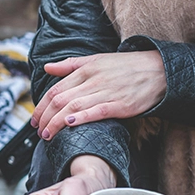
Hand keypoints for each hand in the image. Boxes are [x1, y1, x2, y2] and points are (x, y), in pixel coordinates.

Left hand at [31, 51, 165, 140]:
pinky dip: (81, 118)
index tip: (35, 120)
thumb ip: (70, 65)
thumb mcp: (97, 59)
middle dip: (45, 117)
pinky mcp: (121, 105)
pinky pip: (97, 111)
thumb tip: (47, 68)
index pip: (55, 89)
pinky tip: (69, 125)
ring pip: (74, 107)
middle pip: (60, 100)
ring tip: (48, 135)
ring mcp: (107, 92)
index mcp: (86, 69)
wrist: (160, 70)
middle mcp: (94, 80)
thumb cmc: (127, 66)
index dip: (41, 106)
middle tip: (38, 131)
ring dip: (56, 122)